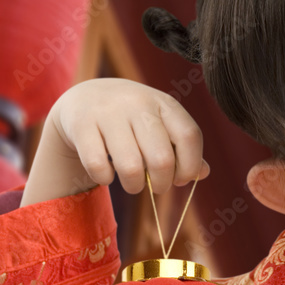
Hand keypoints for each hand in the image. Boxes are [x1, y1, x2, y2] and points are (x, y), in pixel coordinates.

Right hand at [49, 78, 209, 194]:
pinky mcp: (82, 125)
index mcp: (163, 103)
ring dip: (135, 186)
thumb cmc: (132, 118)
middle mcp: (138, 103)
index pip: (189, 136)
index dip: (190, 165)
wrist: (85, 97)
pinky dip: (105, 179)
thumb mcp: (160, 124)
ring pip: (131, 166)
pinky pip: (98, 165)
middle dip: (162, 183)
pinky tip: (107, 175)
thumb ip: (182, 148)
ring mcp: (108, 112)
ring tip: (133, 185)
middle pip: (162, 157)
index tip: (181, 179)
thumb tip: (202, 174)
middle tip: (157, 188)